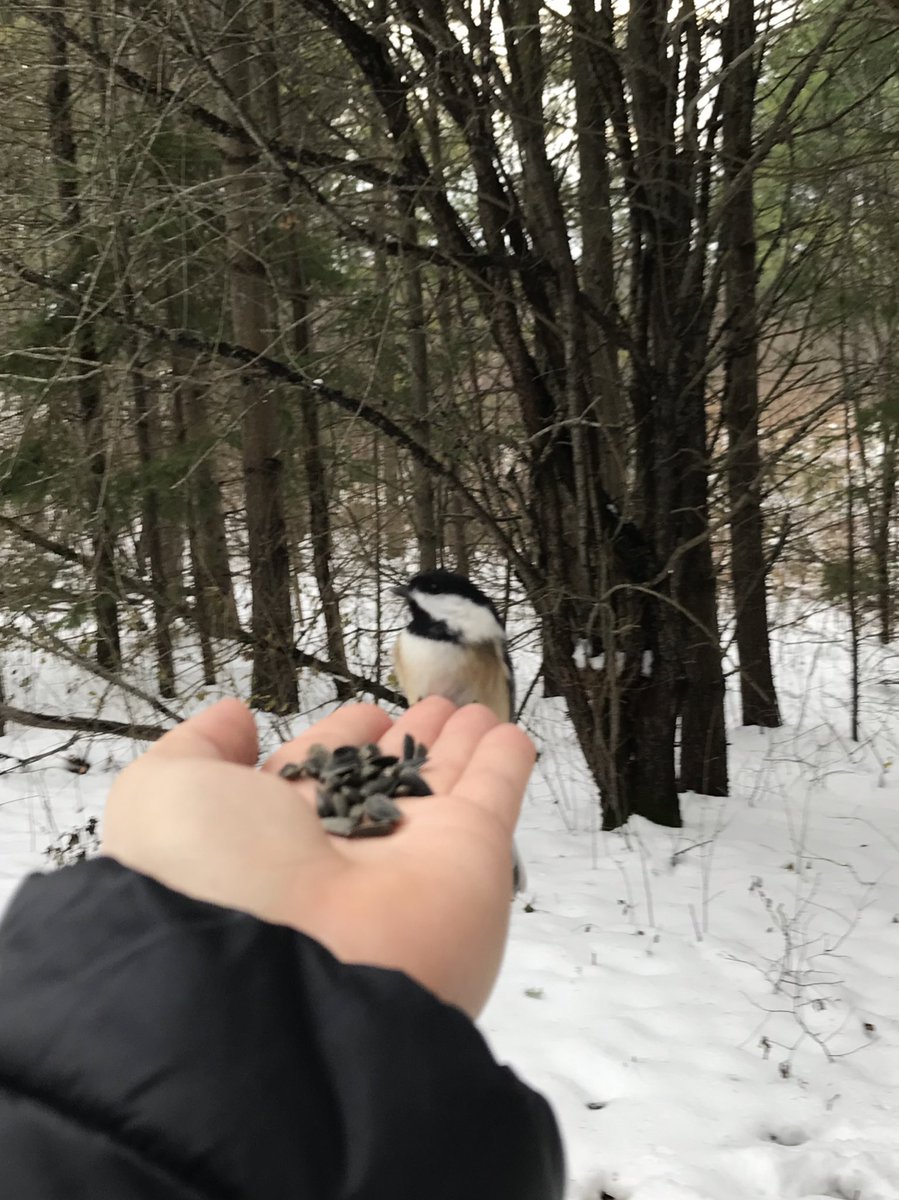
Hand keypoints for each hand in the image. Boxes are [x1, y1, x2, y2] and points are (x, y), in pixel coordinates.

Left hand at [101, 696, 535, 1015]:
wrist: (286, 975)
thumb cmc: (214, 880)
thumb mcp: (164, 796)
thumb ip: (197, 748)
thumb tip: (235, 718)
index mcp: (274, 836)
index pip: (319, 774)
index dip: (343, 736)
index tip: (366, 711)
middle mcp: (345, 850)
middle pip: (387, 780)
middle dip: (411, 741)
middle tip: (437, 706)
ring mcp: (412, 857)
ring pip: (444, 784)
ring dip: (463, 746)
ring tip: (476, 710)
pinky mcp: (472, 860)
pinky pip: (495, 797)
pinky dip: (506, 764)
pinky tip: (510, 735)